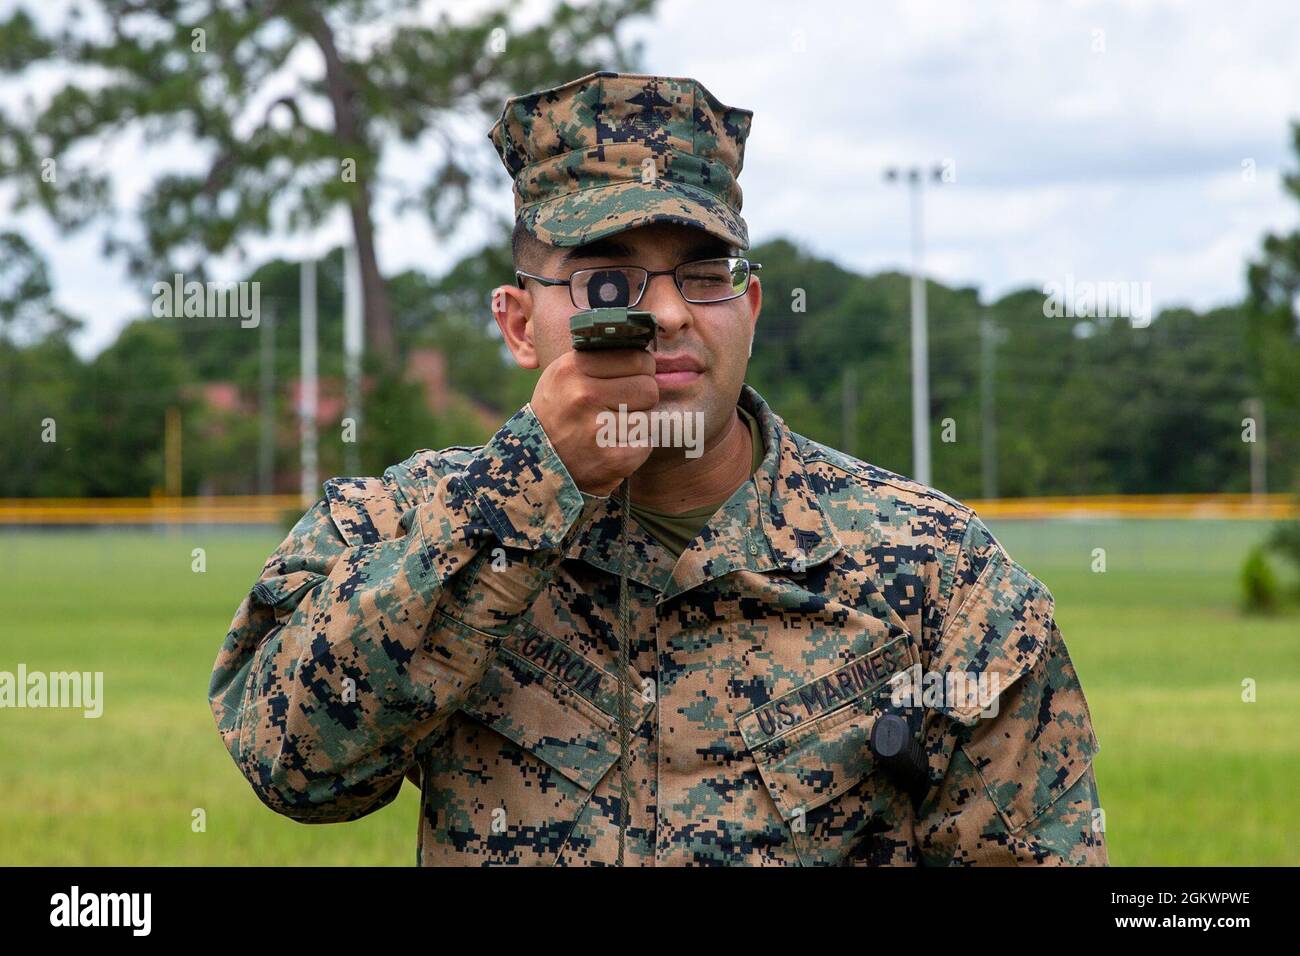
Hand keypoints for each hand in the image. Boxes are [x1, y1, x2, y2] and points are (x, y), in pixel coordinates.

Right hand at [531, 348, 658, 495]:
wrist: (537, 463)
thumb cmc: (559, 412)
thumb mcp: (564, 375)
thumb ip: (598, 358)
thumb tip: (643, 347)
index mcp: (572, 369)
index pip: (636, 358)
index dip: (641, 368)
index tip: (634, 376)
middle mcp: (583, 396)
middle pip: (648, 387)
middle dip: (642, 396)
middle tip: (625, 405)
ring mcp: (599, 429)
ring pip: (649, 416)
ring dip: (638, 422)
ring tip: (614, 427)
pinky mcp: (614, 458)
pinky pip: (646, 443)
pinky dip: (635, 446)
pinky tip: (614, 446)